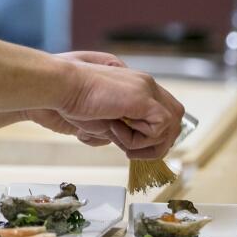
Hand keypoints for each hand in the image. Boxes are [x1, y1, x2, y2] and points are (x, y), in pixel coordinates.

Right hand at [25, 51, 185, 159]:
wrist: (62, 86)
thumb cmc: (72, 100)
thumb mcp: (102, 119)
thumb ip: (120, 128)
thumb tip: (128, 146)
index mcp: (137, 86)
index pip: (164, 113)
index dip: (154, 135)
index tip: (131, 148)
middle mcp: (146, 84)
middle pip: (175, 120)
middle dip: (158, 143)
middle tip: (130, 152)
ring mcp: (147, 89)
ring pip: (170, 126)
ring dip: (146, 143)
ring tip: (118, 139)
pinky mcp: (143, 98)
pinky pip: (158, 128)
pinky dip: (139, 139)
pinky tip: (115, 131)